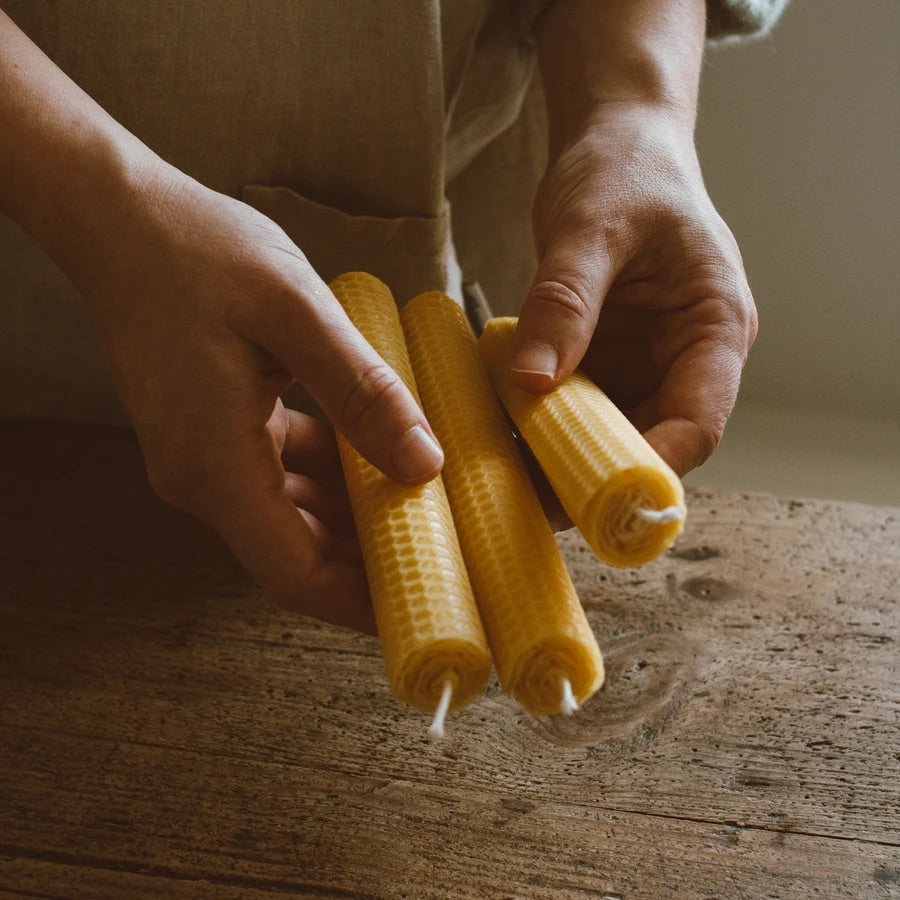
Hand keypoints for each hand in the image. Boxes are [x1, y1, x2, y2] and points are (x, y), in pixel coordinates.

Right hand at [79, 167, 443, 631]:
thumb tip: (424, 465)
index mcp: (215, 465)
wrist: (121, 219)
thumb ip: (361, 392)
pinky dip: (331, 475)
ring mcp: (204, 458)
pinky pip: (280, 475)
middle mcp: (203, 478)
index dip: (359, 604)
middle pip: (296, 552)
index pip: (294, 573)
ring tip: (425, 510)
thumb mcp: (294, 313)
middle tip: (443, 560)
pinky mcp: (213, 432)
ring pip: (291, 515)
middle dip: (369, 563)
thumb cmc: (197, 253)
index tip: (423, 610)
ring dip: (354, 517)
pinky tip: (377, 454)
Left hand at [511, 105, 757, 475]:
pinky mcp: (608, 360)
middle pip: (652, 440)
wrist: (616, 144)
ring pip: (611, 434)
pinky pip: (578, 408)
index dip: (654, 465)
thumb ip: (564, 302)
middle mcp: (685, 357)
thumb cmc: (624, 171)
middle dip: (598, 477)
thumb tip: (535, 381)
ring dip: (565, 460)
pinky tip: (503, 439)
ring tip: (509, 481)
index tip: (599, 494)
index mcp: (714, 326)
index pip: (700, 420)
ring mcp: (644, 363)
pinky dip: (544, 427)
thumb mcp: (591, 228)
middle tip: (537, 504)